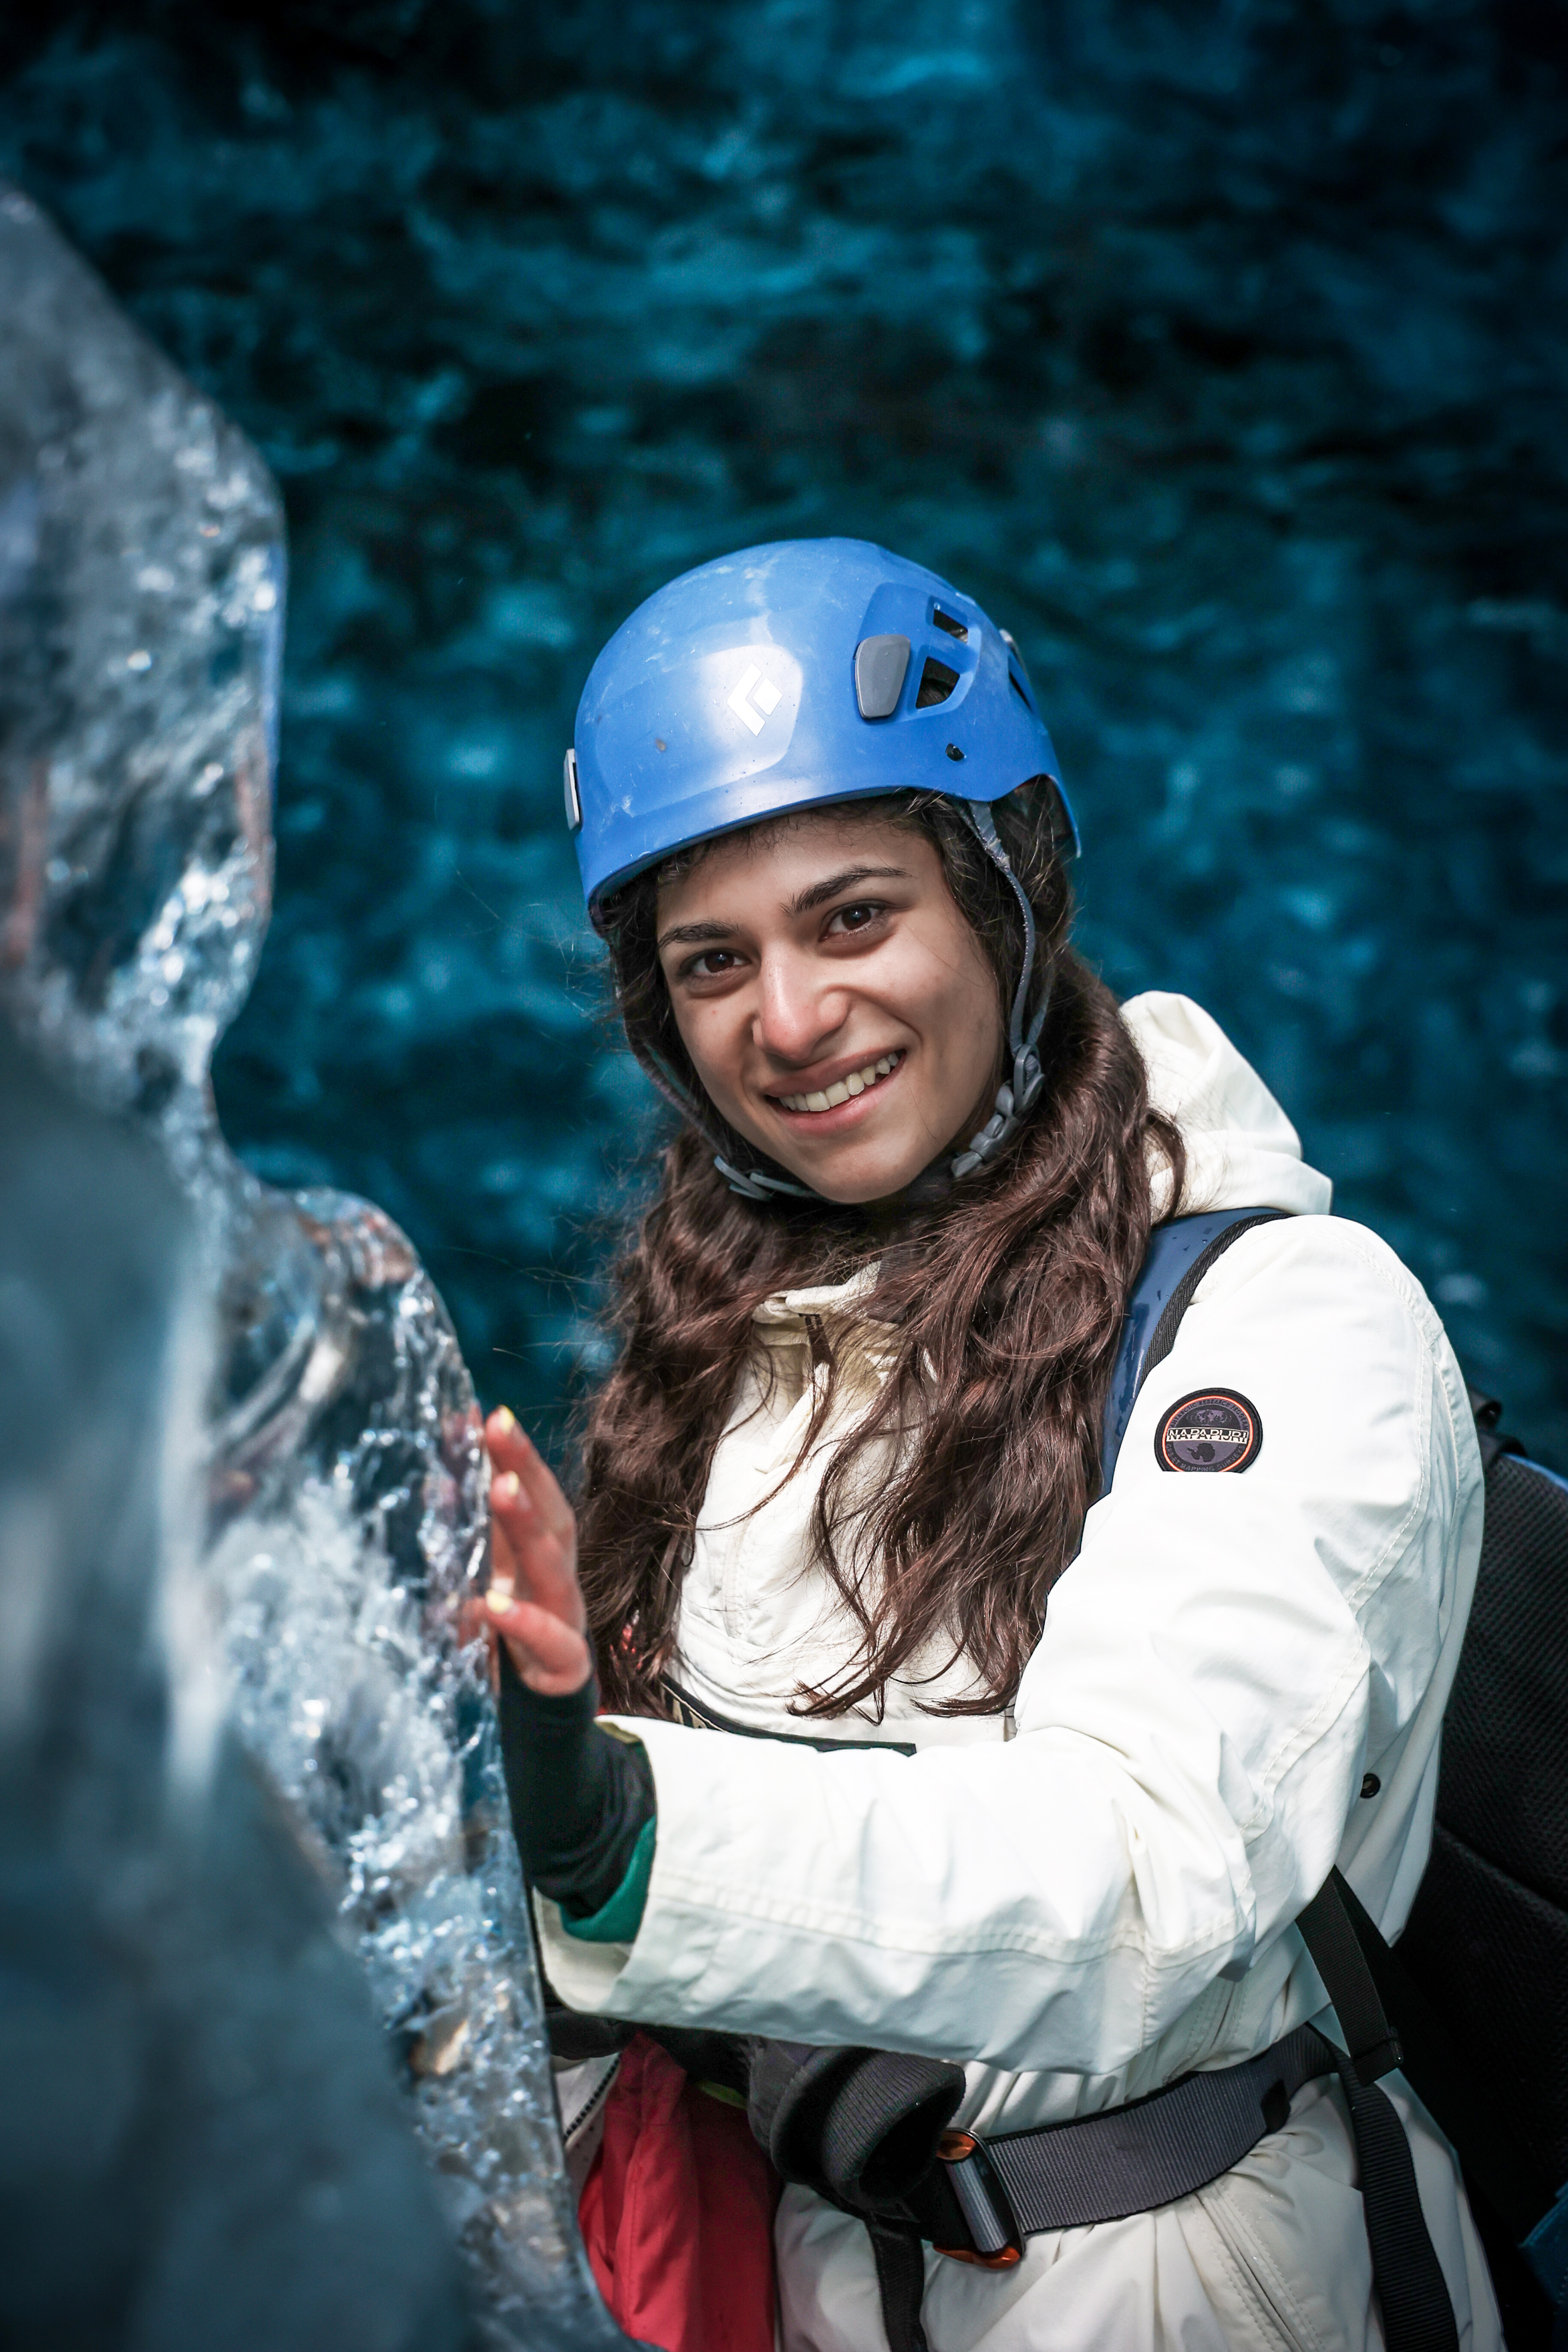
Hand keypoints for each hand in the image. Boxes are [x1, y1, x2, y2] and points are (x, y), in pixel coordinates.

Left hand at [480, 1408, 592, 1696]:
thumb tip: (433, 1476)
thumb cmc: (508, 1639)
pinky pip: (552, 1641)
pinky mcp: (565, 1666)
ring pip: (556, 1567)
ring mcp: (566, 1620)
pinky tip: (489, 1604)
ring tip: (499, 1489)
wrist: (540, 1714)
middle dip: (527, 1467)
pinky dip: (522, 1621)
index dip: (515, 1452)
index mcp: (537, 1554)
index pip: (534, 1492)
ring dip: (527, 1525)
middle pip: (552, 1514)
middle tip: (497, 1427)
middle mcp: (557, 1578)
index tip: (486, 1413)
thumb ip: (466, 1536)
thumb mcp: (482, 1583)